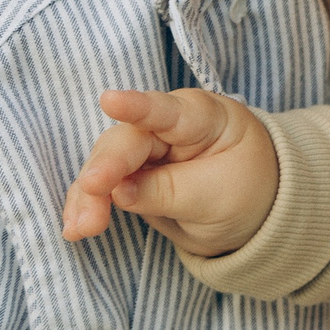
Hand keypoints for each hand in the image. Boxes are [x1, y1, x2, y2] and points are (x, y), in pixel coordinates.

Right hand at [59, 89, 279, 255]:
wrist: (254, 215)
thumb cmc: (247, 191)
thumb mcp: (217, 196)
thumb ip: (168, 191)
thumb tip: (116, 191)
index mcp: (205, 118)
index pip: (170, 111)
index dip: (139, 106)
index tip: (110, 100)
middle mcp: (169, 126)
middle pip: (127, 141)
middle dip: (104, 169)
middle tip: (92, 191)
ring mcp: (147, 150)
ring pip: (105, 164)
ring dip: (89, 196)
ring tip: (82, 228)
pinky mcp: (131, 175)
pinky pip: (102, 188)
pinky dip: (87, 206)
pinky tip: (75, 227)